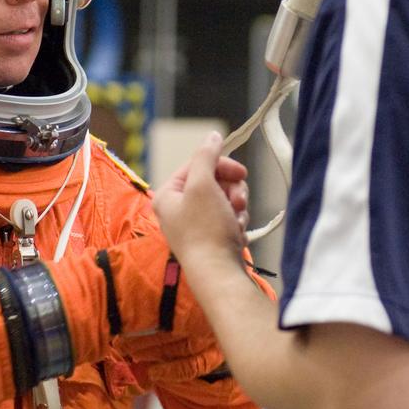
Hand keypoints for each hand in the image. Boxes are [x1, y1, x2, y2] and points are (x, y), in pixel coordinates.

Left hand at [153, 132, 247, 268]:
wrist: (219, 273)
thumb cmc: (205, 230)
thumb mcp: (202, 185)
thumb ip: (206, 156)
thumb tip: (212, 135)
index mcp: (168, 195)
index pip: (196, 164)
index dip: (220, 165)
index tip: (240, 172)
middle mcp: (178, 209)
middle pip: (213, 181)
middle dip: (231, 189)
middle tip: (238, 200)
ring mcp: (196, 225)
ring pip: (225, 199)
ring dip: (237, 205)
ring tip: (237, 219)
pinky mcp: (212, 238)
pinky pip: (229, 218)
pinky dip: (237, 221)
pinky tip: (237, 232)